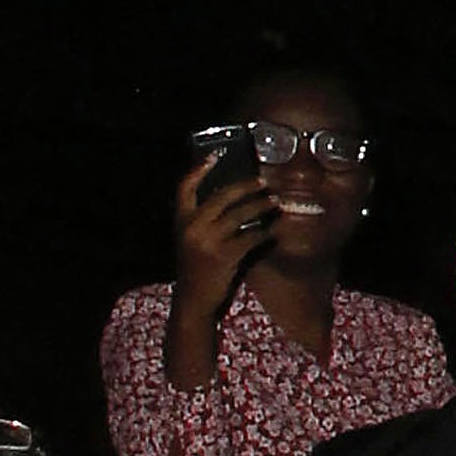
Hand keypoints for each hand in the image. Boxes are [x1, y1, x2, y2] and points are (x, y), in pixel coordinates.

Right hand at [171, 150, 277, 301]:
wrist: (193, 300)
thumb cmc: (196, 268)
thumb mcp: (191, 240)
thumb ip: (202, 221)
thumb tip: (232, 199)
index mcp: (181, 220)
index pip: (185, 186)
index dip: (199, 169)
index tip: (215, 155)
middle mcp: (192, 226)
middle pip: (221, 196)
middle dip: (245, 187)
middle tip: (263, 182)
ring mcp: (208, 240)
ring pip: (240, 215)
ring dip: (260, 207)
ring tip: (274, 203)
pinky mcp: (225, 256)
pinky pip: (250, 238)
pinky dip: (264, 234)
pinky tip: (273, 232)